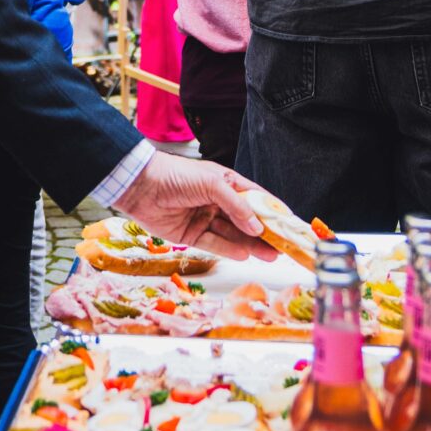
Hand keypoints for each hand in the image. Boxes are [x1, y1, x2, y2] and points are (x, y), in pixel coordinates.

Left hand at [114, 154, 278, 260]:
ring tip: (271, 255)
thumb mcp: (212, 183)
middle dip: (265, 233)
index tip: (290, 224)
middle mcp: (217, 201)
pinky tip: (245, 255)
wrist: (140, 186)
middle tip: (283, 247)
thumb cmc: (176, 175)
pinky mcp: (191, 234)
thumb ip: (236, 205)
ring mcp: (205, 218)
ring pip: (233, 234)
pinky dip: (229, 250)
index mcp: (225, 182)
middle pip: (246, 220)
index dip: (273, 211)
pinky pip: (215, 244)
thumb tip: (257, 226)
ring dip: (252, 244)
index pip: (255, 198)